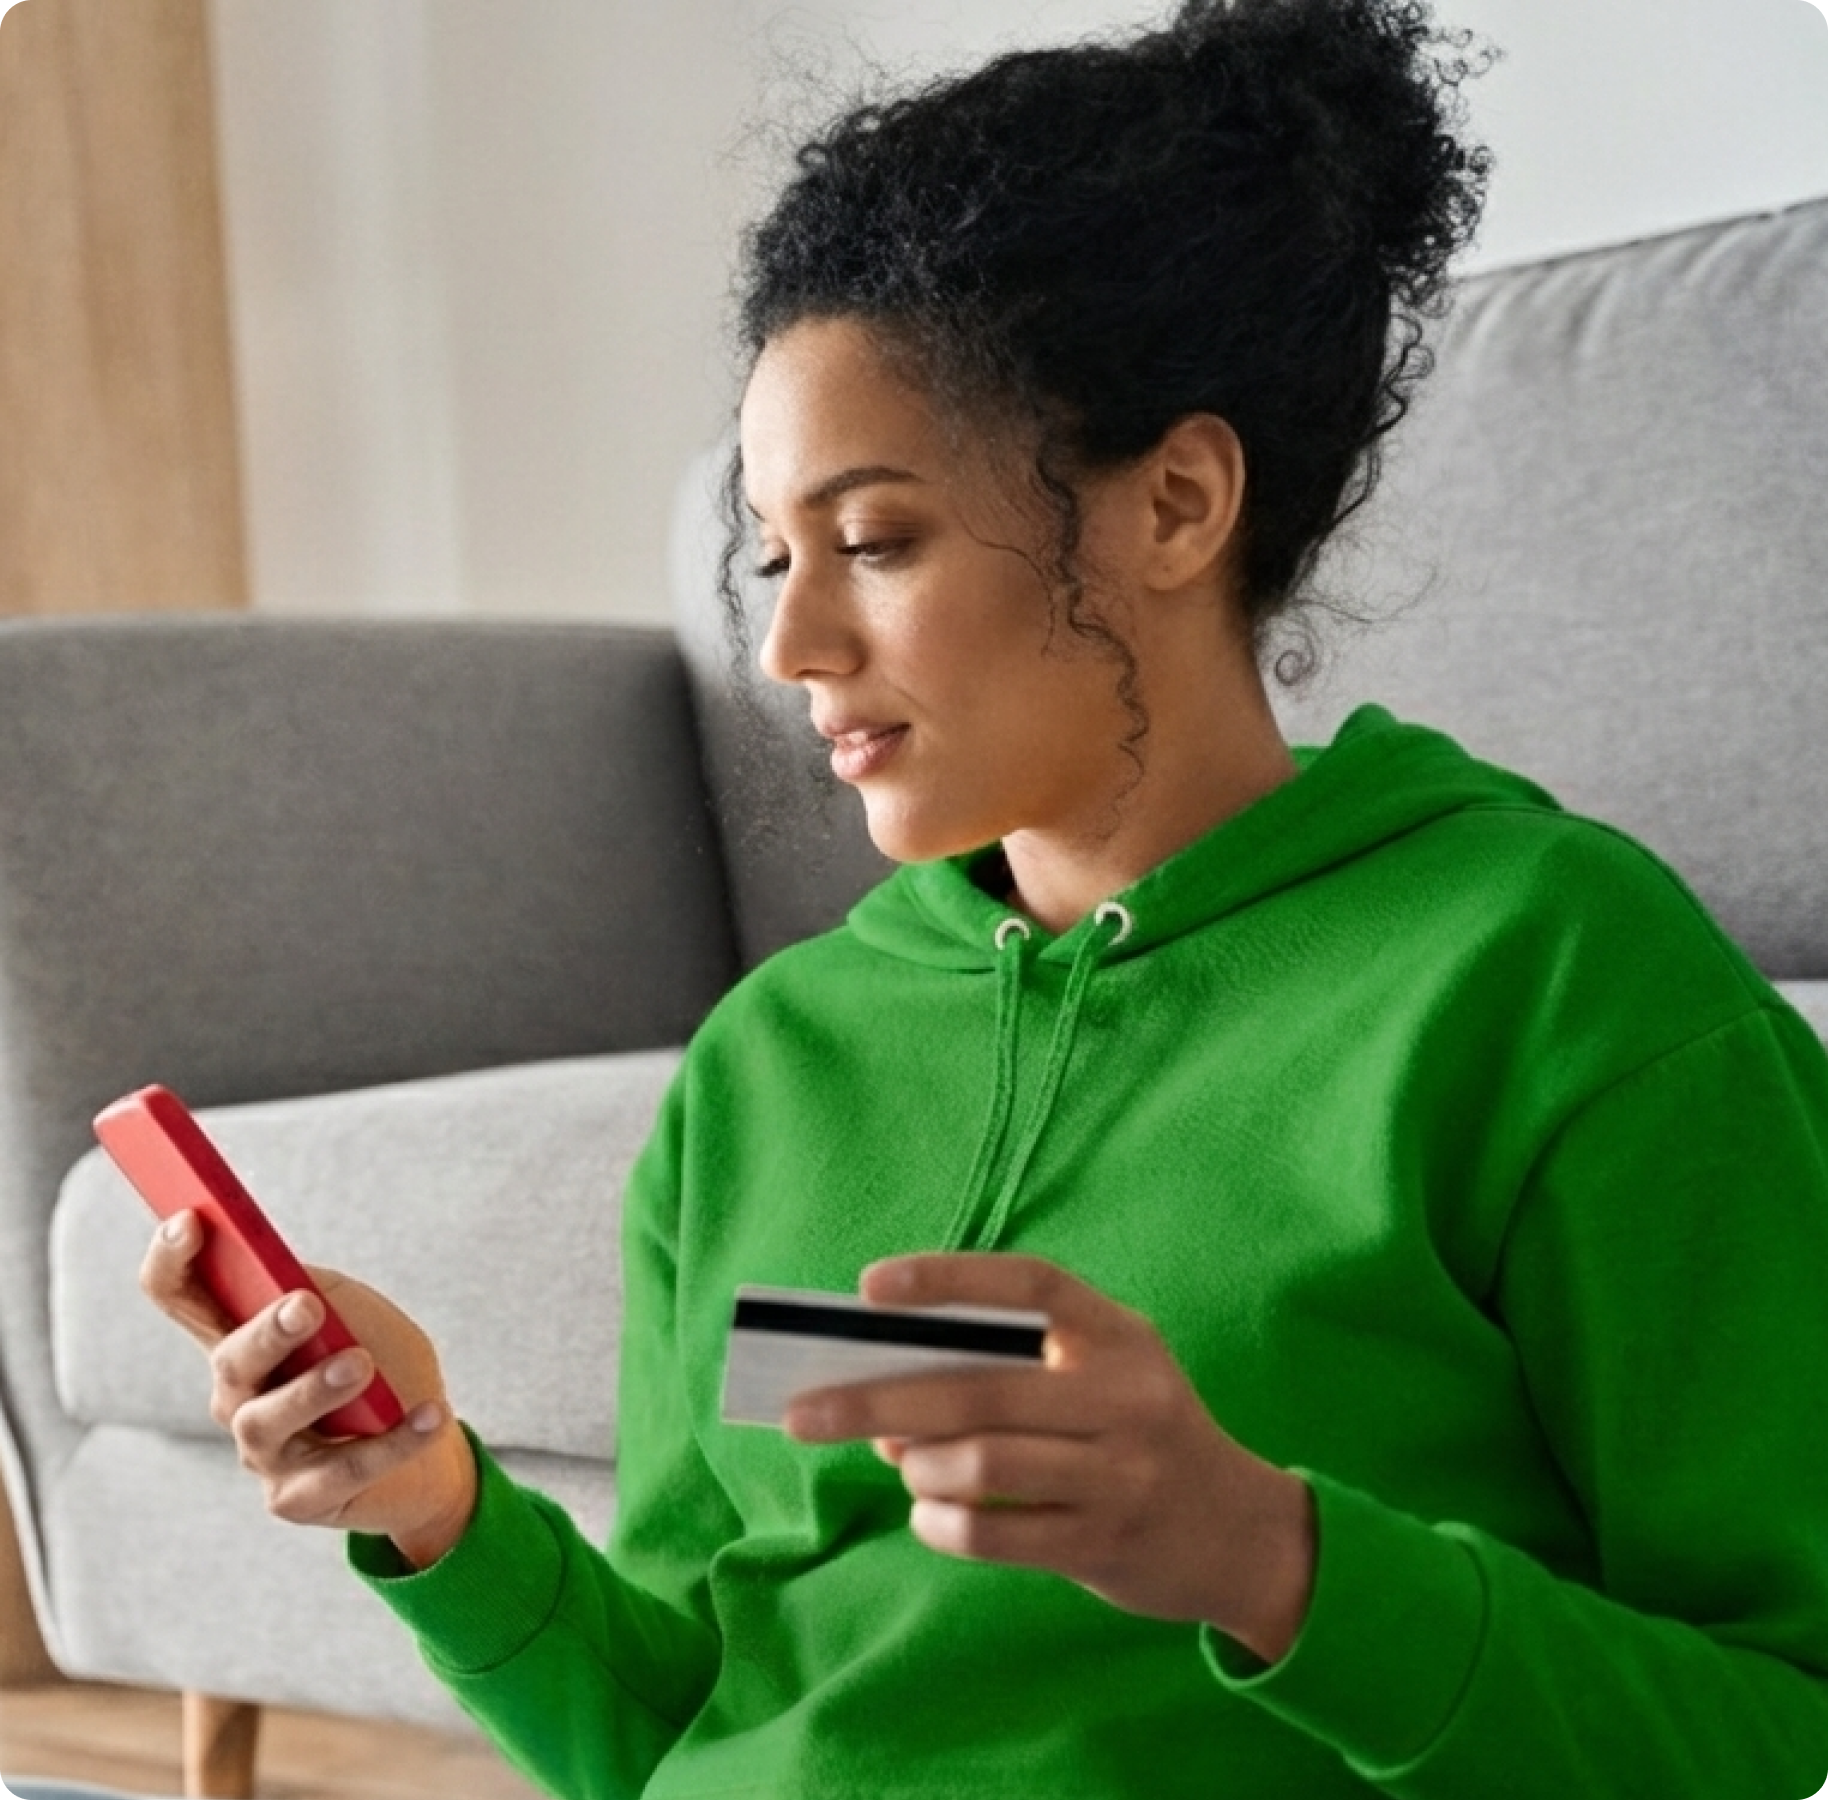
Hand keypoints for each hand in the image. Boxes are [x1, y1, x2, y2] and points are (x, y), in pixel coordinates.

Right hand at [139, 1210, 477, 1569]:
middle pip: (231, 1361)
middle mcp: (238, 1396)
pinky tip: (431, 1414)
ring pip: (267, 1421)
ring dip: (315, 1389)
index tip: (190, 1220)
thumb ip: (323, 1292)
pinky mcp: (296, 1499)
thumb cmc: (383, 1363)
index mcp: (242, 1338)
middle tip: (306, 1307)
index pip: (181, 1297)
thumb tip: (294, 1283)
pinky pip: (340, 1470)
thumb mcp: (357, 1314)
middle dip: (266, 1333)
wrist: (429, 1445)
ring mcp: (262, 1452)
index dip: (172, 1260)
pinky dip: (392, 1441)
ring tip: (361, 1365)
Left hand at [782, 1253, 1315, 1662]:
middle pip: (980, 1388)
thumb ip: (1008, 1370)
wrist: (1241, 1533)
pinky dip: (941, 1523)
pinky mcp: (1105, 1543)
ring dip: (917, 1464)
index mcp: (1119, 1334)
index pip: (1028, 1284)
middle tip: (806, 1412)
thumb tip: (885, 1395)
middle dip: (878, 1397)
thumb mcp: (1099, 1377)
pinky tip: (928, 1513)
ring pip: (983, 1463)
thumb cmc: (1140, 1434)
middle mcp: (1126, 1396)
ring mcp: (1120, 1473)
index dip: (948, 1278)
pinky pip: (996, 1534)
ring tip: (901, 1462)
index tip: (869, 1288)